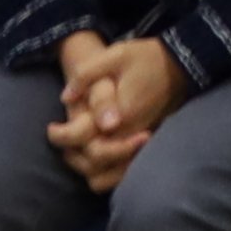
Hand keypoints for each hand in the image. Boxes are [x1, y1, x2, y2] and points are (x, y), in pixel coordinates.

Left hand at [50, 34, 185, 187]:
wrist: (179, 65)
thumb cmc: (145, 58)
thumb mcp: (115, 54)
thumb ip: (88, 75)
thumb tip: (66, 98)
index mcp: (123, 114)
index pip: (87, 142)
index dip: (62, 137)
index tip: (51, 127)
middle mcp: (133, 135)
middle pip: (95, 163)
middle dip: (72, 155)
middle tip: (60, 138)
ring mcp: (142, 144)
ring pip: (109, 175)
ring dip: (88, 167)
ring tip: (75, 150)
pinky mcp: (147, 147)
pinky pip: (123, 173)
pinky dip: (106, 172)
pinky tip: (95, 156)